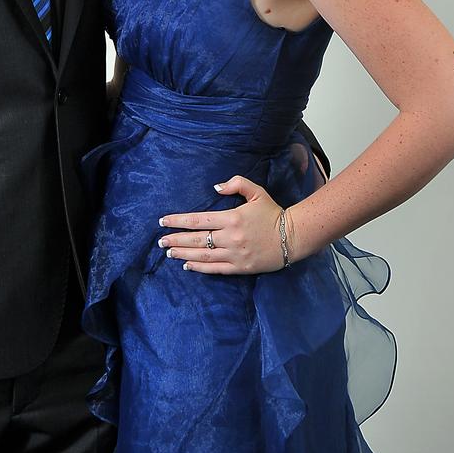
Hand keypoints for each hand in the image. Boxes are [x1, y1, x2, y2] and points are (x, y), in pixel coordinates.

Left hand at [159, 176, 291, 273]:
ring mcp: (235, 254)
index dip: (178, 221)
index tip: (163, 222)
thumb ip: (236, 184)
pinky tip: (187, 265)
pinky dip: (199, 267)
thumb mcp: (257, 192)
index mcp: (232, 218)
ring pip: (203, 255)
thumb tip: (215, 187)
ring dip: (183, 254)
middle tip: (160, 241)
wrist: (293, 237)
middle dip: (176, 240)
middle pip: (196, 239)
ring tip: (169, 253)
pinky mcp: (240, 267)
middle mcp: (230, 237)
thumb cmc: (272, 212)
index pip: (198, 220)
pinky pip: (215, 268)